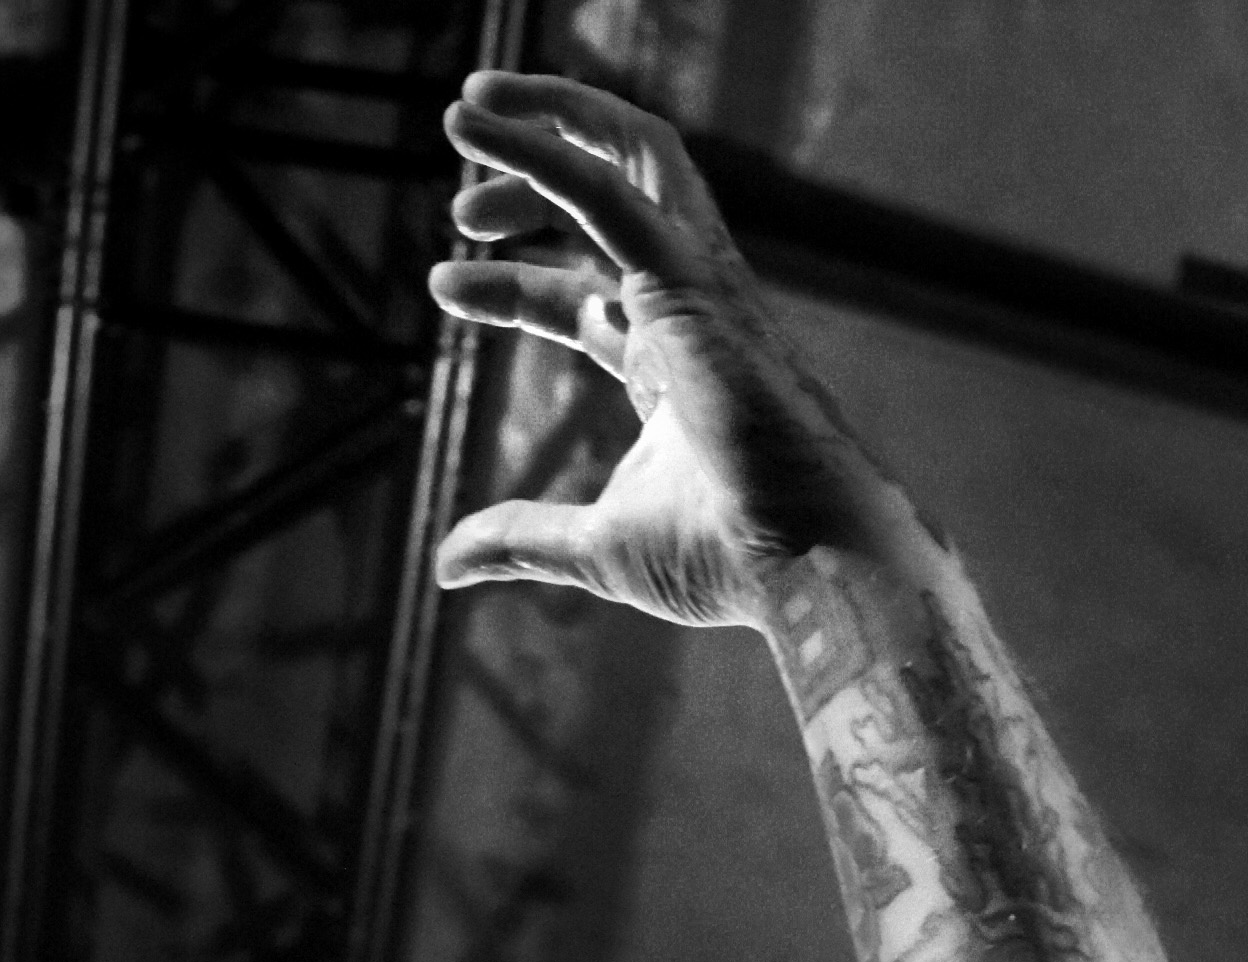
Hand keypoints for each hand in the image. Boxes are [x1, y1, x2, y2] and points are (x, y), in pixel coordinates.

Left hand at [430, 71, 893, 622]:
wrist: (804, 565)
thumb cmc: (725, 558)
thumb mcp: (595, 547)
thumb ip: (520, 540)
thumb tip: (444, 566)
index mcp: (673, 365)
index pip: (584, 296)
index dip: (513, 283)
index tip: (442, 283)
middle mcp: (688, 308)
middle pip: (610, 205)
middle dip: (532, 184)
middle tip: (458, 208)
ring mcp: (698, 284)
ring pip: (629, 157)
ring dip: (546, 120)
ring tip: (466, 109)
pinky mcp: (692, 276)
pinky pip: (611, 187)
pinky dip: (546, 145)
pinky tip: (485, 125)